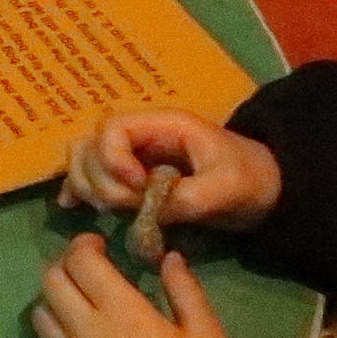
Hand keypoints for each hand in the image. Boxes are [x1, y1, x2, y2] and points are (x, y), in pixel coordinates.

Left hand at [33, 238, 271, 337]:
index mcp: (121, 312)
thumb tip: (167, 257)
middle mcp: (85, 334)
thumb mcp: (206, 332)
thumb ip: (183, 287)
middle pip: (49, 281)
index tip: (101, 246)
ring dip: (55, 300)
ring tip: (81, 303)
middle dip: (65, 265)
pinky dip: (55, 337)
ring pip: (39, 316)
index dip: (85, 245)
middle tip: (89, 270)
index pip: (79, 260)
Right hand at [60, 110, 282, 234]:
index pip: (112, 129)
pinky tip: (70, 208)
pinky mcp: (131, 179)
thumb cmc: (249, 179)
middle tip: (126, 207)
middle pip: (90, 146)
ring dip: (88, 187)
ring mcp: (133, 157)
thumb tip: (146, 210)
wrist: (266, 188)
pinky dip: (78, 191)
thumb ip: (187, 197)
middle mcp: (140, 137)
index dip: (114, 160)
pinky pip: (91, 177)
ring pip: (84, 161)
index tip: (138, 188)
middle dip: (99, 180)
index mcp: (163, 126)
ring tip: (112, 211)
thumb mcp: (226, 188)